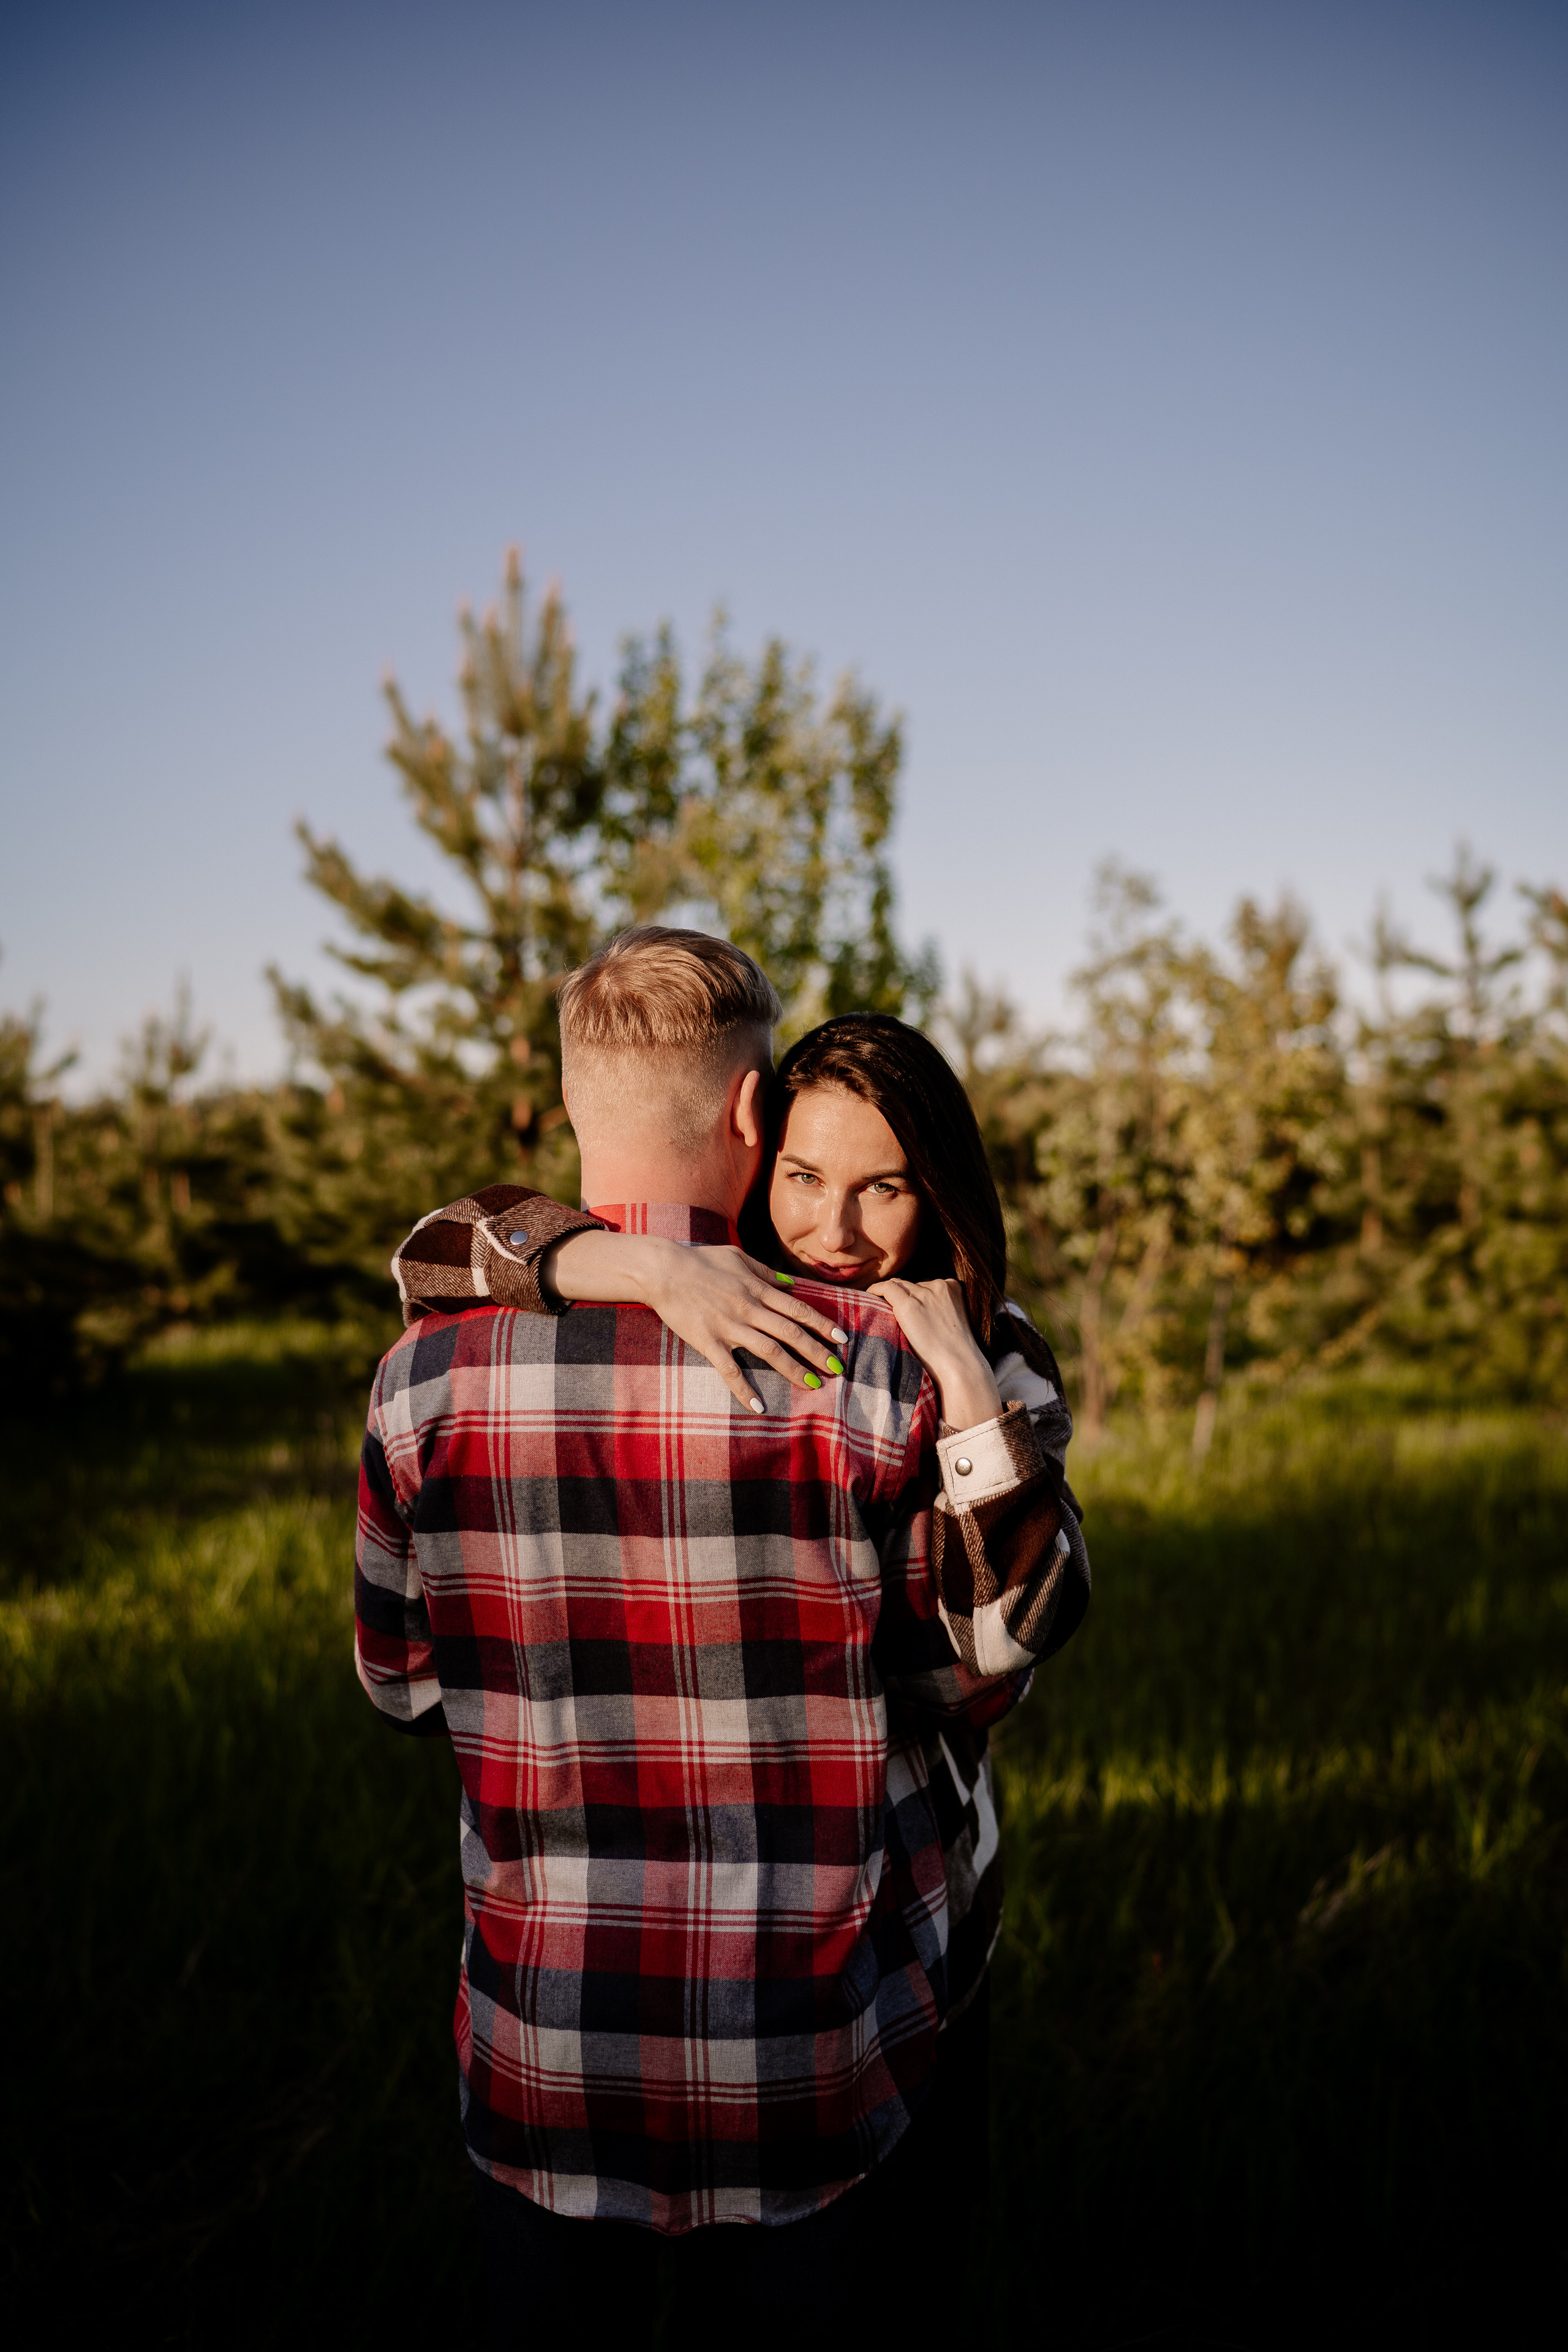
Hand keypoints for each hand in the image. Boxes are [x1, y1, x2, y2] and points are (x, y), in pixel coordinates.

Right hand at [643, 1245, 851, 1414]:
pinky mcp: (709, 1342)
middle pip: (791, 1333)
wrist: (663, 1270)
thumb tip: (790, 1285)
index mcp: (757, 1288)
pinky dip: (744, 1390)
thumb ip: (765, 1272)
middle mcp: (749, 1309)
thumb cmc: (700, 1261)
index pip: (798, 1309)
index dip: (822, 1324)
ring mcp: (729, 1327)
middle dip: (817, 1351)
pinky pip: (730, 1370)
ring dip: (793, 1370)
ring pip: (769, 1351)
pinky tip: (759, 1407)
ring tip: (813, 1385)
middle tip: (838, 1369)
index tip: (841, 1338)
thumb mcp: (737, 1257)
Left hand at [865, 1276, 1002, 1430]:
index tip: (905, 1304)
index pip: (926, 1284)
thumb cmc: (955, 1354)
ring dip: (890, 1296)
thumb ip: (938, 1310)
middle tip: (888, 1306)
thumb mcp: (952, 1323)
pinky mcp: (908, 1305)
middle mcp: (939, 1285)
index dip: (913, 1294)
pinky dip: (876, 1290)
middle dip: (902, 1294)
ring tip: (878, 1304)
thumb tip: (918, 1313)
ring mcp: (923, 1294)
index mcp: (953, 1287)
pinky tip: (869, 1294)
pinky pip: (886, 1288)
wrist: (959, 1366)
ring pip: (899, 1286)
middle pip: (912, 1284)